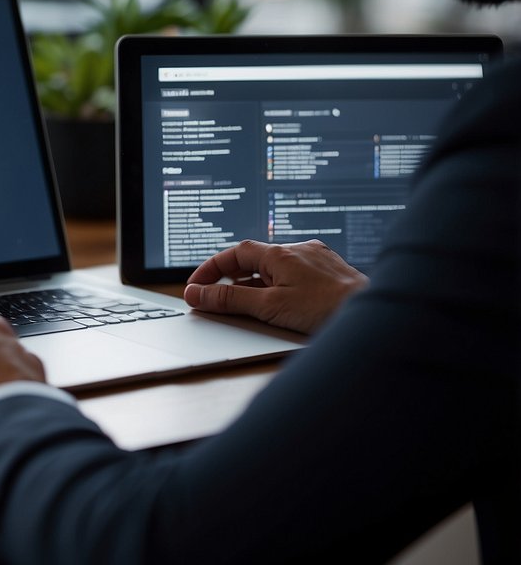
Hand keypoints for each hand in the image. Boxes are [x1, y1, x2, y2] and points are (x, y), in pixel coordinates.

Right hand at [183, 239, 367, 334]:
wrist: (372, 317)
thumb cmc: (325, 310)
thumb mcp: (268, 307)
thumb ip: (229, 299)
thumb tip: (197, 294)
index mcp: (278, 253)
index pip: (233, 254)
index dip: (210, 269)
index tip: (195, 286)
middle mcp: (297, 250)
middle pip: (253, 259)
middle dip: (231, 277)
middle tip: (216, 297)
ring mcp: (316, 259)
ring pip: (276, 267)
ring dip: (256, 283)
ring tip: (248, 304)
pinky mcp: (331, 271)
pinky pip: (296, 273)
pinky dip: (280, 285)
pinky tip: (284, 302)